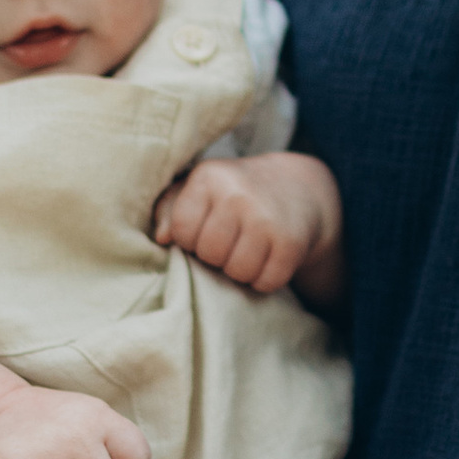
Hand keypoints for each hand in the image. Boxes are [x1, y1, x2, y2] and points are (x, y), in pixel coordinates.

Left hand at [153, 150, 343, 300]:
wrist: (297, 187)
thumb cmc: (235, 193)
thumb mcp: (200, 189)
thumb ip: (170, 208)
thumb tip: (162, 237)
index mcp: (209, 177)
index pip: (182, 232)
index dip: (191, 239)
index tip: (205, 230)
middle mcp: (238, 194)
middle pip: (209, 255)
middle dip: (216, 256)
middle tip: (231, 241)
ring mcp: (267, 218)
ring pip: (237, 272)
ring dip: (240, 270)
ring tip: (247, 250)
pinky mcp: (291, 242)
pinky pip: (266, 282)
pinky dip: (265, 279)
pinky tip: (268, 258)